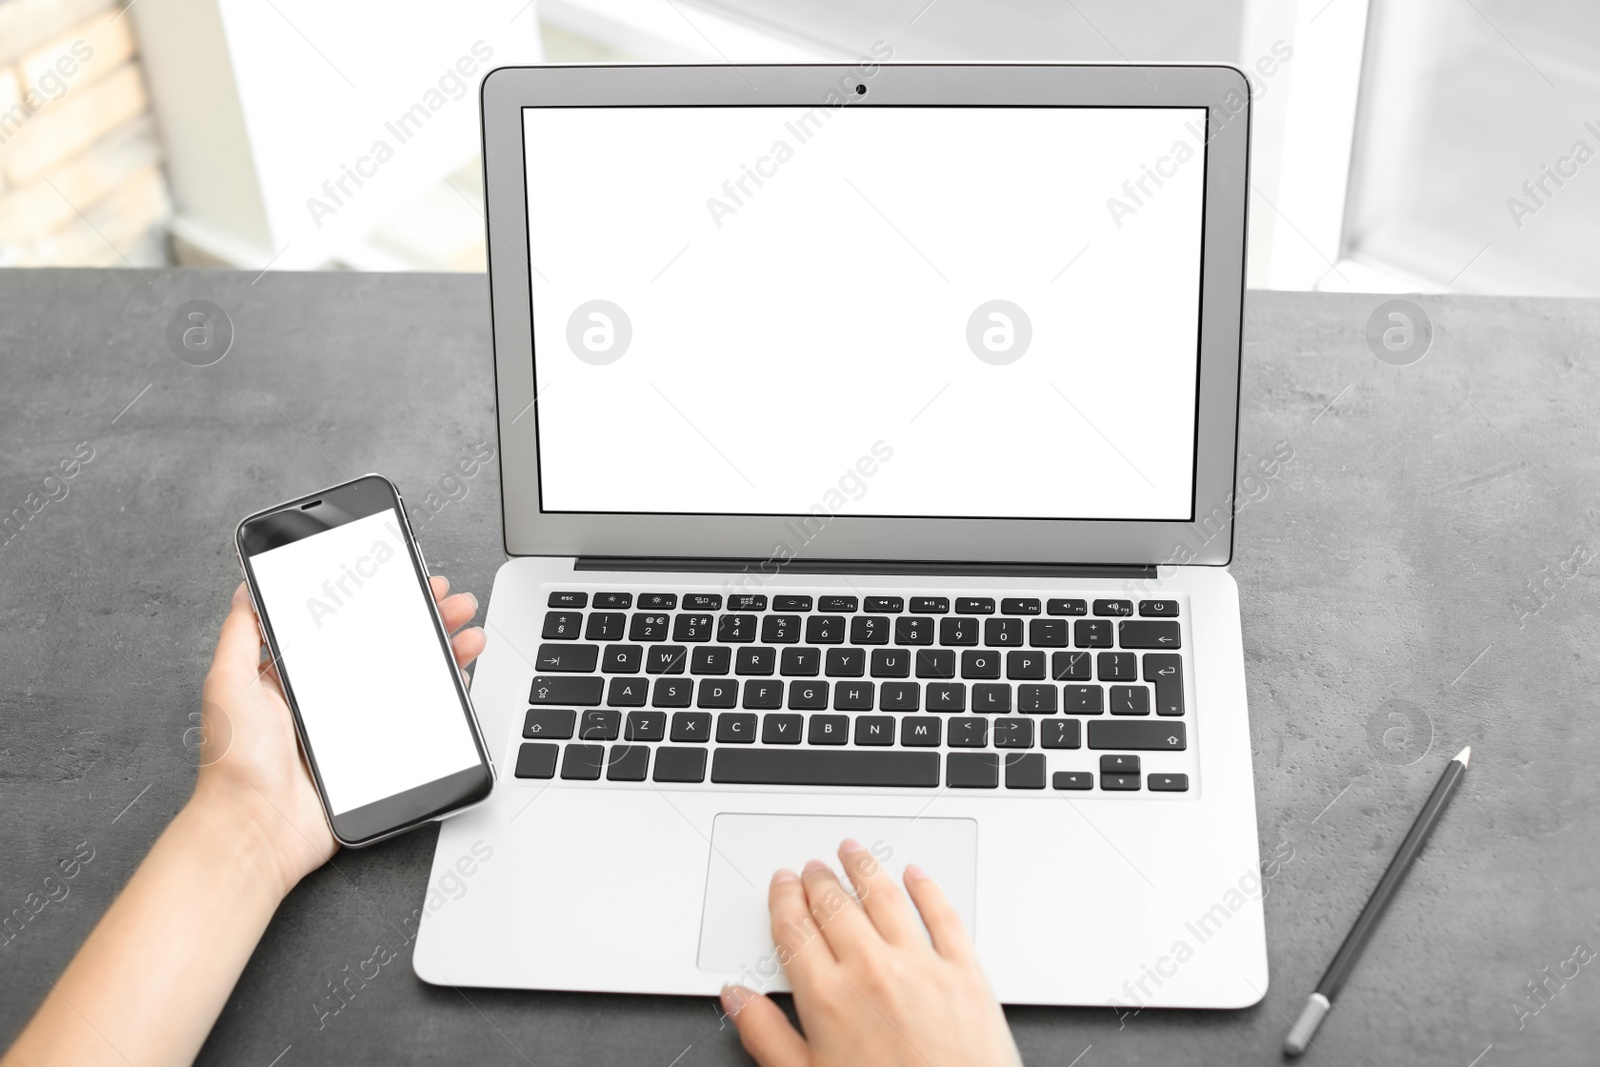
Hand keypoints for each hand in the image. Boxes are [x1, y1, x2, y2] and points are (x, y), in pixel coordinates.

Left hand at [192, 577, 485, 896]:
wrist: (257, 831)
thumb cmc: (236, 765)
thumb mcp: (227, 685)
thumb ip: (239, 636)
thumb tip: (245, 591)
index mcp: (297, 677)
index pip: (347, 626)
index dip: (380, 602)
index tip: (404, 582)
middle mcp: (331, 697)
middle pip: (388, 646)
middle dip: (424, 619)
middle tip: (448, 601)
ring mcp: (357, 726)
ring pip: (411, 677)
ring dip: (442, 650)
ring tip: (465, 633)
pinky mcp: (378, 754)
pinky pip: (418, 719)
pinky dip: (443, 695)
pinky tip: (458, 676)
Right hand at [725, 840, 1021, 1066]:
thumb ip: (767, 1036)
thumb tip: (738, 999)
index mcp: (828, 998)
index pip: (794, 929)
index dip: (784, 900)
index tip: (782, 885)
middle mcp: (871, 971)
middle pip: (835, 906)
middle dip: (819, 880)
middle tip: (813, 868)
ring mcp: (920, 966)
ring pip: (885, 897)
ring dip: (865, 869)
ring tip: (853, 852)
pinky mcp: (965, 972)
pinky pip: (942, 916)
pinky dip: (926, 889)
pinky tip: (916, 876)